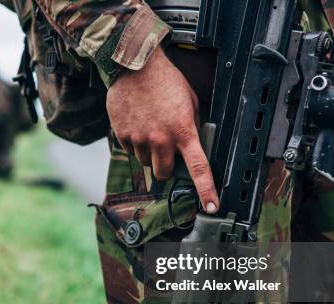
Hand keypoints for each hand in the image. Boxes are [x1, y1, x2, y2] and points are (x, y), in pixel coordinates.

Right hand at [106, 47, 218, 212]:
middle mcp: (161, 139)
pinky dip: (134, 142)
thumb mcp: (190, 101)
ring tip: (150, 128)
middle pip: (163, 173)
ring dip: (149, 153)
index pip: (198, 168)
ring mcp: (139, 139)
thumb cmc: (166, 80)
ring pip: (145, 162)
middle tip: (165, 150)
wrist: (135, 65)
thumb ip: (191, 126)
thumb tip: (192, 145)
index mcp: (183, 131)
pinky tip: (137, 123)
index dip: (206, 190)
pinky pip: (129, 150)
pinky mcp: (122, 135)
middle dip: (166, 166)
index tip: (211, 206)